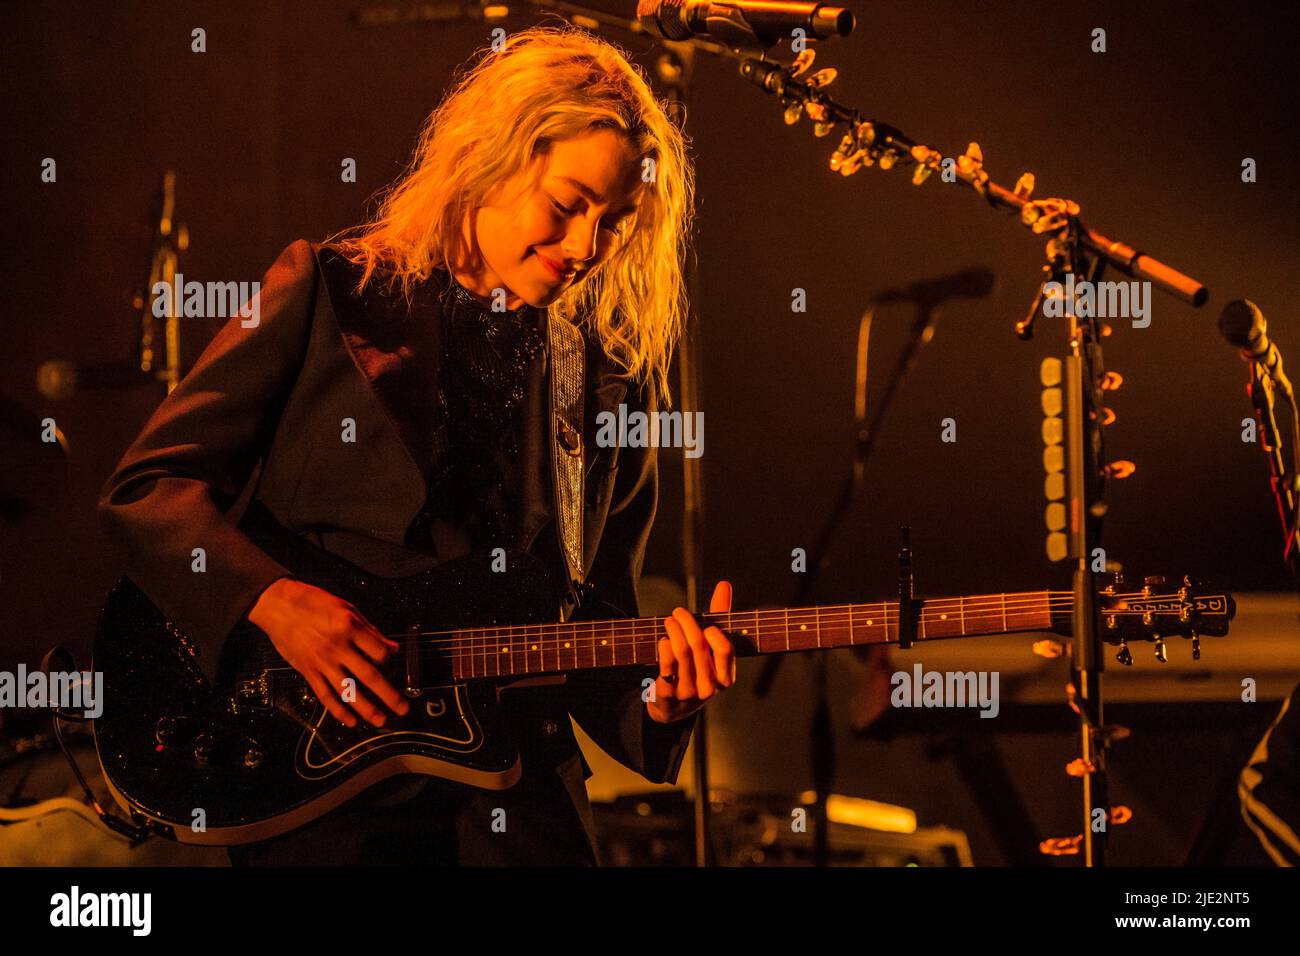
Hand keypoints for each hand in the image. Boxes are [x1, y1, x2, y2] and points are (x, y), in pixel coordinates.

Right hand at [247, 577, 410, 728]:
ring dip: (366, 709)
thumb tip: (391, 647)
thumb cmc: (311, 602)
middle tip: (402, 708)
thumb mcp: (346, 607)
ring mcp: (321, 662)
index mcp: (349, 628)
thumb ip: (370, 630)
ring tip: (380, 721)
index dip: (387, 658)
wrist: (277, 605)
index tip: (388, 659)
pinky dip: (338, 710)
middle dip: (388, 695)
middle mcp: (337, 648)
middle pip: (368, 676)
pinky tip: (350, 721)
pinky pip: (325, 695)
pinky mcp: (308, 671)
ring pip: (347, 691)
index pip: (378, 652)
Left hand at [647, 580, 735, 723]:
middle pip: (699, 645)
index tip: (705, 624)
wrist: (672, 707)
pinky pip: (665, 663)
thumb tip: (724, 585)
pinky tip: (664, 640)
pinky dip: (664, 646)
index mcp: (726, 678)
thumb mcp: (710, 649)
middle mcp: (709, 688)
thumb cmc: (696, 669)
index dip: (714, 632)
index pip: (726, 649)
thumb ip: (719, 617)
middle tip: (678, 612)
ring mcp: (688, 693)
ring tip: (669, 621)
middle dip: (686, 622)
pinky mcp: (668, 695)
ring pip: (681, 651)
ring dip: (673, 630)